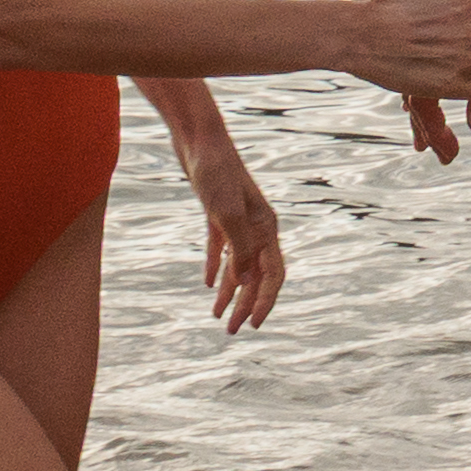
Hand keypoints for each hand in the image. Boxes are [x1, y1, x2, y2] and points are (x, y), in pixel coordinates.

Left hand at [185, 134, 286, 336]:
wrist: (198, 139)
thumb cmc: (215, 172)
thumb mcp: (226, 213)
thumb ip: (240, 249)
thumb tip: (247, 283)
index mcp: (266, 228)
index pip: (272, 275)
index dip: (266, 302)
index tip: (254, 325)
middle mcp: (257, 227)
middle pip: (255, 275)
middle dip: (245, 305)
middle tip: (231, 331)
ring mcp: (238, 221)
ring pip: (239, 265)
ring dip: (231, 292)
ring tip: (218, 316)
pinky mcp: (218, 214)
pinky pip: (221, 249)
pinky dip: (217, 267)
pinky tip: (209, 284)